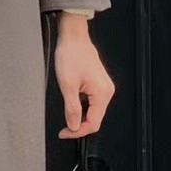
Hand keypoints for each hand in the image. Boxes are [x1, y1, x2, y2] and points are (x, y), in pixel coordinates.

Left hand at [54, 13, 114, 138]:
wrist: (73, 37)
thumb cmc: (71, 54)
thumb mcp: (67, 85)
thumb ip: (71, 109)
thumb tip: (74, 126)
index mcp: (102, 93)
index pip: (93, 123)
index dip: (78, 132)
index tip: (65, 133)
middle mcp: (107, 91)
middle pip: (95, 119)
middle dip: (78, 125)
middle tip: (63, 128)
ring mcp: (103, 87)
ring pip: (93, 111)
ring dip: (79, 116)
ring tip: (66, 114)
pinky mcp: (98, 84)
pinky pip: (91, 102)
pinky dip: (81, 107)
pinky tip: (72, 104)